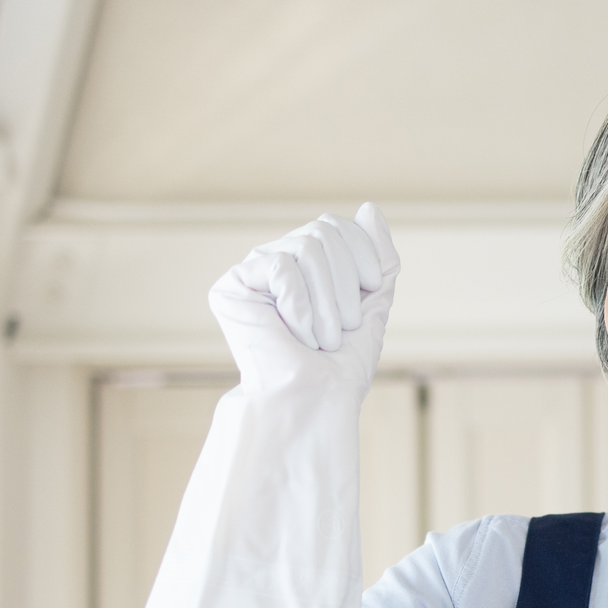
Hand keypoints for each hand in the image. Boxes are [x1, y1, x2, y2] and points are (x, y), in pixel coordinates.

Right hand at [209, 203, 399, 403]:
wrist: (313, 400)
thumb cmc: (341, 364)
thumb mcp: (372, 303)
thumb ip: (377, 258)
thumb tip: (369, 207)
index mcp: (307, 266)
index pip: (337, 226)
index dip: (363, 254)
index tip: (371, 291)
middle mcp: (276, 261)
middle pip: (322, 231)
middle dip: (345, 283)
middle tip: (341, 328)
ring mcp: (252, 271)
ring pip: (306, 247)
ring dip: (327, 301)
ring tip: (322, 339)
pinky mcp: (231, 286)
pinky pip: (279, 266)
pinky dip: (300, 306)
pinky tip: (296, 334)